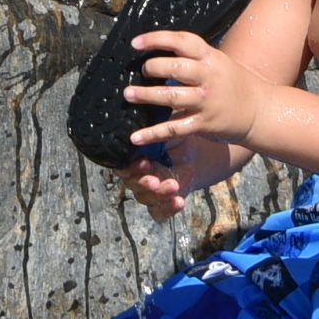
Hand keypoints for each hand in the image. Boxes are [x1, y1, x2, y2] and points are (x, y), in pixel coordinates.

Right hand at [120, 136, 246, 217]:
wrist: (194, 153)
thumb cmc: (174, 135)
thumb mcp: (165, 128)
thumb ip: (154, 126)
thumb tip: (146, 105)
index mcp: (133, 158)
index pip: (124, 167)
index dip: (131, 168)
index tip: (144, 162)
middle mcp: (137, 176)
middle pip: (133, 184)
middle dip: (144, 183)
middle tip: (155, 180)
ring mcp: (149, 191)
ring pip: (146, 198)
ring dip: (159, 195)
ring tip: (174, 187)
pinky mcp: (162, 202)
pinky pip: (159, 212)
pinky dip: (167, 210)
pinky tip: (179, 203)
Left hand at [125, 22, 274, 160]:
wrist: (260, 110)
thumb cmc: (234, 84)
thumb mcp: (218, 62)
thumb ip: (192, 58)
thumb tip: (159, 54)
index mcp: (210, 57)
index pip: (181, 41)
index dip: (156, 39)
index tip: (136, 43)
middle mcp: (208, 77)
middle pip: (174, 68)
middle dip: (151, 68)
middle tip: (140, 70)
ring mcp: (205, 101)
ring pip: (170, 97)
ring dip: (146, 96)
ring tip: (128, 94)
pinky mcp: (203, 124)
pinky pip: (174, 128)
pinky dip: (152, 134)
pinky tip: (136, 137)